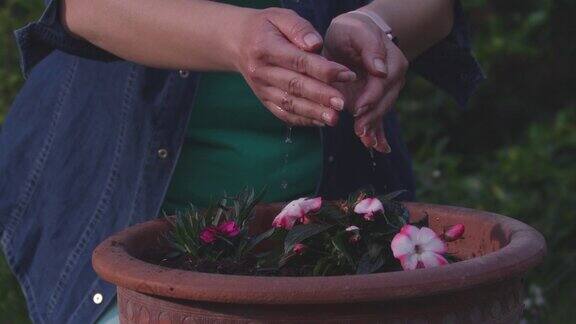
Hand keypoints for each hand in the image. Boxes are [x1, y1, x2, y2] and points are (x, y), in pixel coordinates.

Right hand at [233, 8, 356, 126]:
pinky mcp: (263, 99)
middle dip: (321, 96)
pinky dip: (301, 120)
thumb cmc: (265, 27)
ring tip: (334, 118)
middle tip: (342, 103)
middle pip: (295, 86)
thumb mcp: (280, 16)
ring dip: (312, 113)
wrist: (237, 41)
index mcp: (266, 48)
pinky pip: (282, 113)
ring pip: (289, 103)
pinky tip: (319, 122)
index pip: (299, 61)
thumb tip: (316, 45)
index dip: (324, 70)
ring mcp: (261, 88)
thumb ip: (299, 28)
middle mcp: (261, 71)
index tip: (346, 75)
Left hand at [323, 11, 407, 151]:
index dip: (370, 97)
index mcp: (392, 62)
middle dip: (371, 118)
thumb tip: (379, 70)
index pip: (381, 84)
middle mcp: (393, 79)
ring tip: (367, 143)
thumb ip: (369, 46)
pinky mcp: (376, 101)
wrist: (352, 36)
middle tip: (359, 132)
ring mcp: (386, 92)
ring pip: (381, 113)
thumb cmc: (352, 31)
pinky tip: (379, 148)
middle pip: (383, 102)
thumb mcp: (357, 31)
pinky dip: (379, 135)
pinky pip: (380, 120)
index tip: (357, 109)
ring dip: (374, 129)